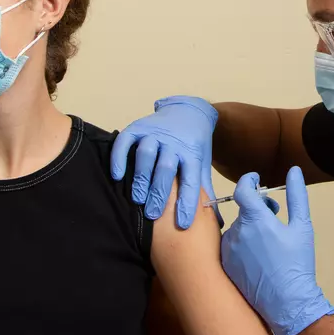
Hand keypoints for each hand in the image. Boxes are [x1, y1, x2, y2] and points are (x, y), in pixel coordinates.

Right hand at [111, 96, 218, 228]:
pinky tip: (117, 175)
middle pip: (166, 168)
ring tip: (136, 199)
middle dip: (160, 193)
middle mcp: (174, 143)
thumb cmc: (193, 146)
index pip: (191, 180)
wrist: (189, 111)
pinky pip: (126, 140)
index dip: (187, 202)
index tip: (182, 224)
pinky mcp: (138, 127)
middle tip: (153, 215)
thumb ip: (203, 190)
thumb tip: (216, 221)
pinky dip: (120, 157)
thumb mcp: (201, 164)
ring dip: (141, 177)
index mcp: (192, 153)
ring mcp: (155, 133)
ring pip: (147, 154)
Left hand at [220, 167, 333, 334]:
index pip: (241, 189)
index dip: (248, 180)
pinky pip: (230, 245)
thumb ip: (297, 196)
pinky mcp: (224, 265)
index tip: (255, 179)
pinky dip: (242, 244)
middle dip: (258, 209)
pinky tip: (258, 257)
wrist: (287, 302)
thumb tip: (293, 170)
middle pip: (244, 210)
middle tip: (276, 217)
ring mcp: (227, 250)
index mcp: (254, 220)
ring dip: (250, 228)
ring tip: (269, 242)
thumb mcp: (302, 227)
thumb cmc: (297, 264)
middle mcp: (236, 232)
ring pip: (237, 228)